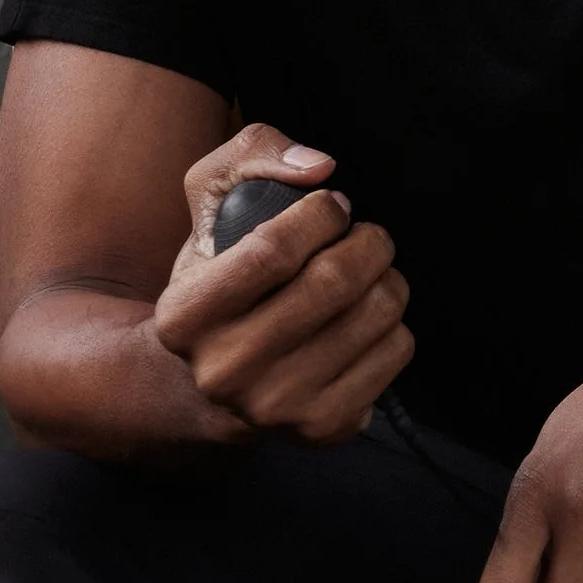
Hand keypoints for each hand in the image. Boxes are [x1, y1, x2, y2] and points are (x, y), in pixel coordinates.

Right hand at [151, 125, 413, 445]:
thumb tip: (319, 167)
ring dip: (388, 278)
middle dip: (369, 241)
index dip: (321, 214)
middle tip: (365, 236)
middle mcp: (224, 373)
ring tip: (366, 275)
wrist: (213, 381)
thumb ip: (253, 154)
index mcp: (185, 316)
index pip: (274, 250)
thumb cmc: (221, 275)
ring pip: (376, 315)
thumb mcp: (210, 202)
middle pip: (334, 283)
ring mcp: (275, 409)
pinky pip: (396, 352)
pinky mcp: (324, 428)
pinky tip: (364, 320)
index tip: (332, 206)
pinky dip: (394, 324)